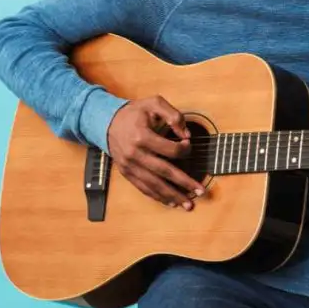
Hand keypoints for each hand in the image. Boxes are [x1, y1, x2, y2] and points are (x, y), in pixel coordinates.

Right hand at [107, 95, 206, 209]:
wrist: (107, 122)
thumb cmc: (134, 113)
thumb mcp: (154, 103)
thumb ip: (173, 115)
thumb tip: (186, 135)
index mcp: (142, 136)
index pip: (169, 149)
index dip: (184, 149)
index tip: (189, 146)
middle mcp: (135, 154)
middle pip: (164, 172)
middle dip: (184, 182)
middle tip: (201, 191)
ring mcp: (130, 166)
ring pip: (154, 184)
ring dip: (172, 195)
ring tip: (188, 204)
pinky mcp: (126, 173)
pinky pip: (144, 188)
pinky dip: (158, 197)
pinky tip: (170, 202)